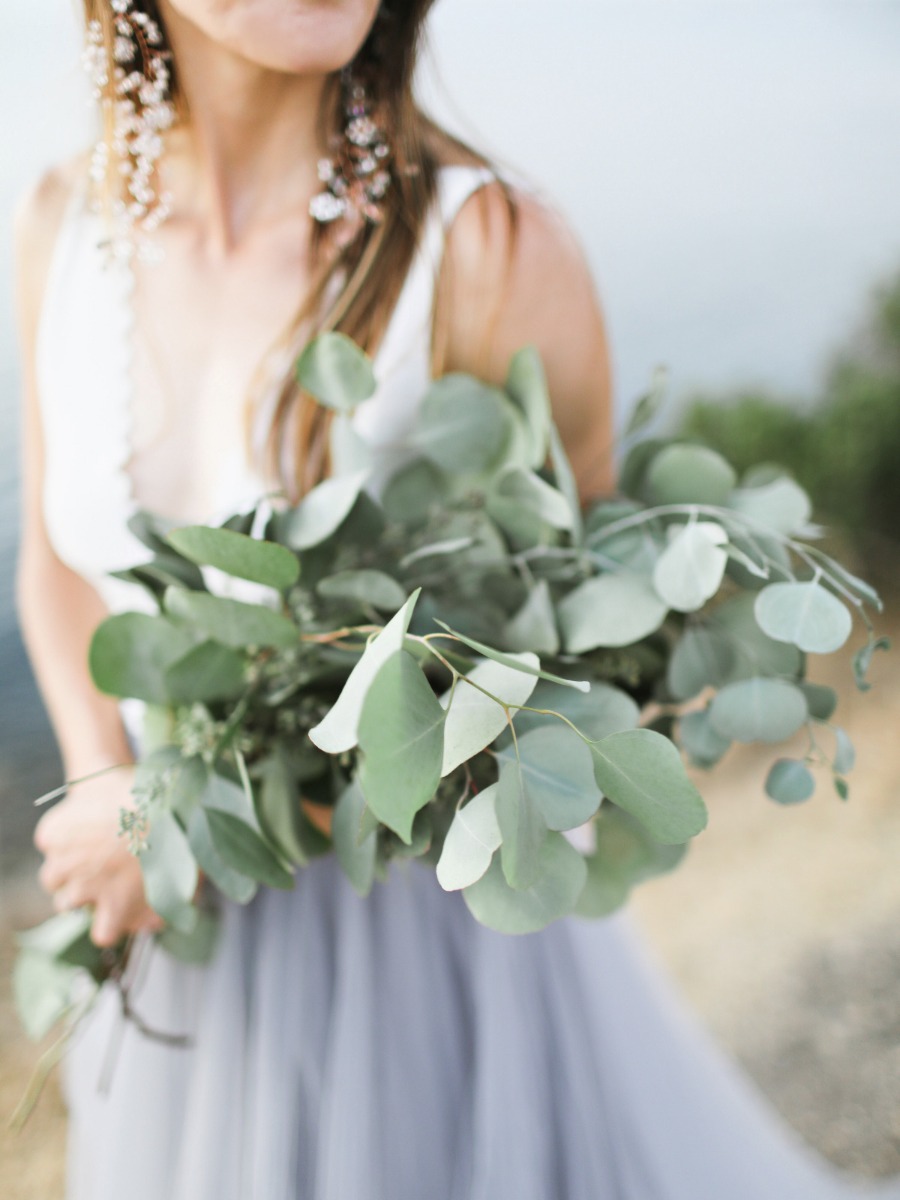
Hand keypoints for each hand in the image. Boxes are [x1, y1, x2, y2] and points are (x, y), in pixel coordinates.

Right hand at [34, 767, 163, 947]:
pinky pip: (50, 841)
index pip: (103, 935)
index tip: (119, 903)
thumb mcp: (182, 880)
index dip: (111, 919)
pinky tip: (87, 819)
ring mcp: (62, 863)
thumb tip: (150, 925)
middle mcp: (81, 892)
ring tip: (92, 845)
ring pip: (53, 877)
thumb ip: (161, 910)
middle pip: (69, 905)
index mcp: (115, 908)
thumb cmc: (174, 834)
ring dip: (67, 866)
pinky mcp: (51, 834)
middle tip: (103, 867)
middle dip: (84, 890)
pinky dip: (62, 833)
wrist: (152, 788)